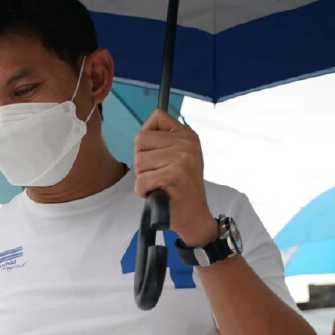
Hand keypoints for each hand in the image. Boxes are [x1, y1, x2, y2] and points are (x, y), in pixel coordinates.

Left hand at [133, 109, 216, 246]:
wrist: (195, 217)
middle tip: (159, 174)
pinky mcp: (174, 177)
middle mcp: (186, 143)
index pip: (157, 117)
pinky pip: (141, 181)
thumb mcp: (178, 157)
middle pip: (140, 140)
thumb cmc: (180, 188)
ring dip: (143, 178)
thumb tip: (141, 133)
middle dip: (142, 161)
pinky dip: (144, 191)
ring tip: (161, 184)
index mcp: (187, 135)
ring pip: (138, 162)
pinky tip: (159, 193)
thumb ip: (162, 141)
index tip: (157, 154)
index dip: (147, 137)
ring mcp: (181, 159)